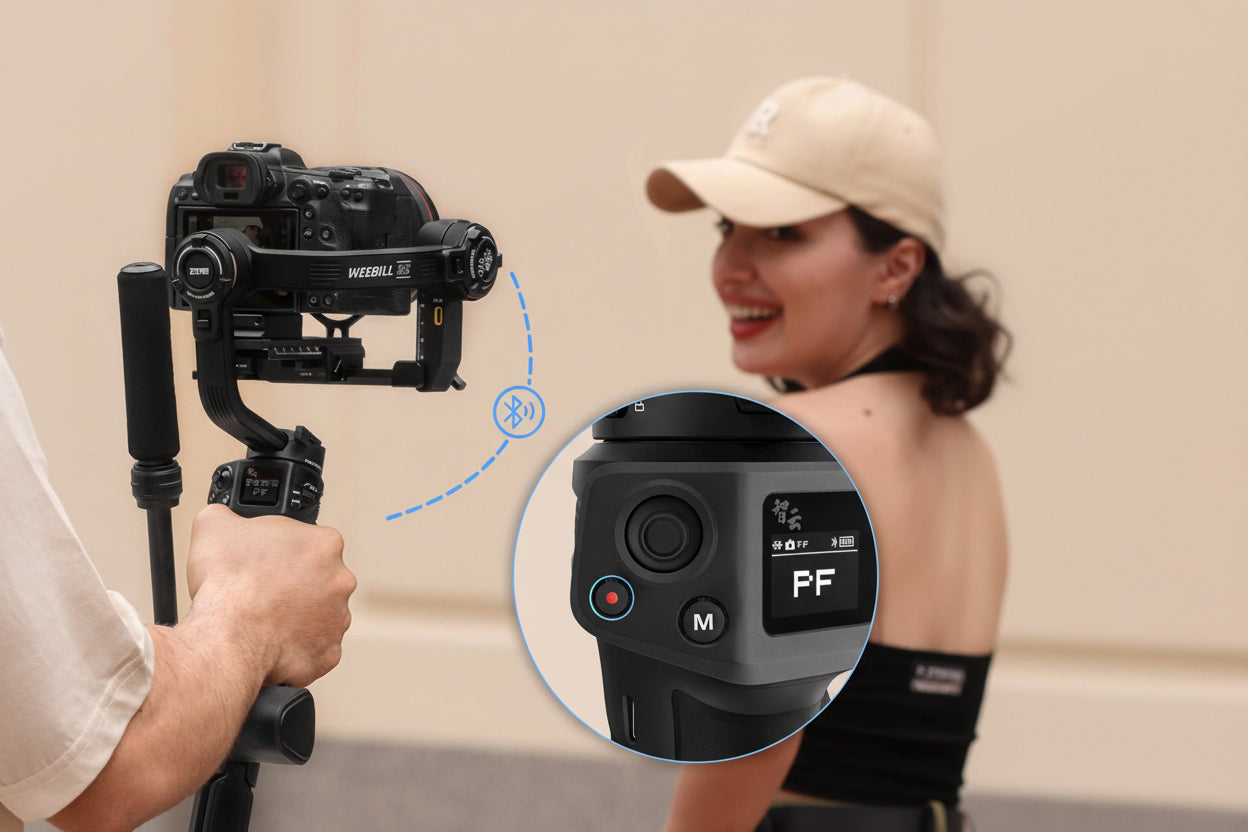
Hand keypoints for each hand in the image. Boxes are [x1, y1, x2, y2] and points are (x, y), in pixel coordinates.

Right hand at [185, 504, 355, 686]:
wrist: (228, 636)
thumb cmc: (228, 583)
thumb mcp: (214, 525)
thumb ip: (226, 515)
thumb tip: (222, 517)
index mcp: (324, 544)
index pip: (307, 544)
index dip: (280, 554)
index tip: (264, 564)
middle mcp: (340, 580)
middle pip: (316, 581)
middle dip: (292, 587)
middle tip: (261, 594)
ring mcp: (337, 619)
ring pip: (317, 617)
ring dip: (295, 619)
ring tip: (262, 623)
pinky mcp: (328, 654)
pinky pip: (313, 652)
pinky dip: (294, 652)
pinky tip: (269, 646)